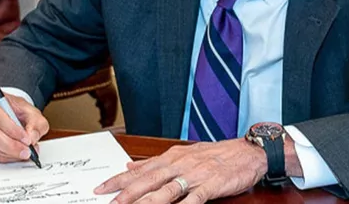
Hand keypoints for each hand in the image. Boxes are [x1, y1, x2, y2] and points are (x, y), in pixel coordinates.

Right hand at [0, 89, 48, 162]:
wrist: (11, 112)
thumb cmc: (18, 110)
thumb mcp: (32, 111)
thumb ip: (36, 123)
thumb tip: (32, 137)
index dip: (12, 130)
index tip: (26, 139)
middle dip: (11, 145)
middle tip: (26, 150)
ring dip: (8, 152)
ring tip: (23, 153)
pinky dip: (3, 156)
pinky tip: (14, 155)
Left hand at [95, 138, 267, 202]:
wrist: (247, 151)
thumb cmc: (216, 154)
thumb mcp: (184, 153)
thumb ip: (156, 162)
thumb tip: (129, 166)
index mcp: (173, 157)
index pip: (141, 169)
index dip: (120, 180)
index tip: (101, 188)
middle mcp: (181, 164)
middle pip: (149, 181)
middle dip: (127, 194)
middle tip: (110, 203)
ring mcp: (196, 175)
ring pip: (166, 191)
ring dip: (148, 202)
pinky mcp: (211, 184)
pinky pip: (194, 198)